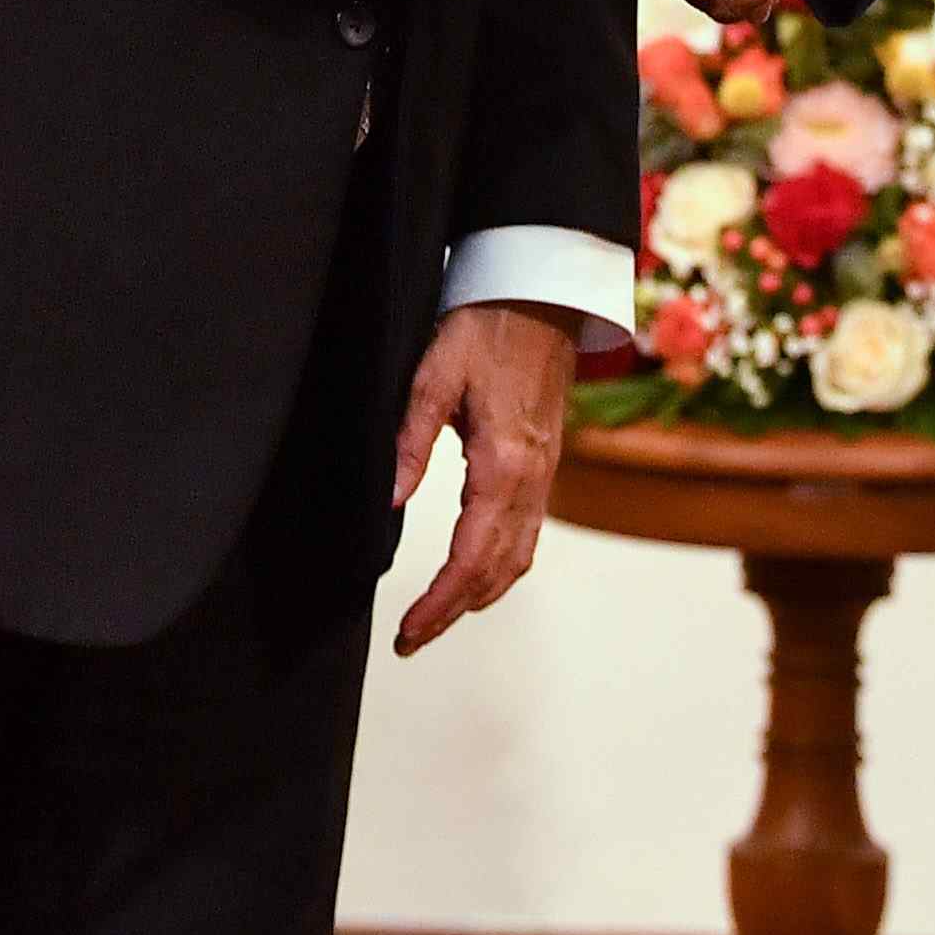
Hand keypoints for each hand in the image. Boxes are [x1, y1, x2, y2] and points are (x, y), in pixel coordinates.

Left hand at [390, 299, 577, 656]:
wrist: (542, 295)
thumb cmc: (487, 326)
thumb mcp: (433, 375)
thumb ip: (409, 441)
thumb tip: (388, 502)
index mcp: (503, 462)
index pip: (470, 556)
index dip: (439, 602)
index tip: (408, 630)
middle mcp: (531, 479)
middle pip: (496, 570)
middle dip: (453, 612)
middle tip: (410, 640)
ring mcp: (544, 476)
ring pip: (518, 559)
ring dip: (479, 597)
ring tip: (437, 618)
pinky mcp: (546, 468)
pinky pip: (529, 535)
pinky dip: (502, 569)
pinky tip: (476, 576)